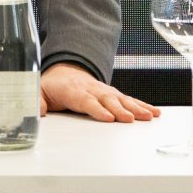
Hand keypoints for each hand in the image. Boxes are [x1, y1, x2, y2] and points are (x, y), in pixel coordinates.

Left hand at [41, 62, 161, 121]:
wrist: (65, 72)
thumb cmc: (53, 86)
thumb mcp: (40, 91)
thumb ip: (38, 102)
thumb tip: (39, 111)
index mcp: (74, 90)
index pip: (86, 100)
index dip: (97, 109)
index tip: (108, 118)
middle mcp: (92, 89)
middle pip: (107, 100)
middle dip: (120, 109)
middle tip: (131, 119)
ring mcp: (104, 91)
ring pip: (122, 99)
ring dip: (136, 107)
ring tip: (149, 116)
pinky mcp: (113, 94)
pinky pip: (129, 99)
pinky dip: (142, 105)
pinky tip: (154, 112)